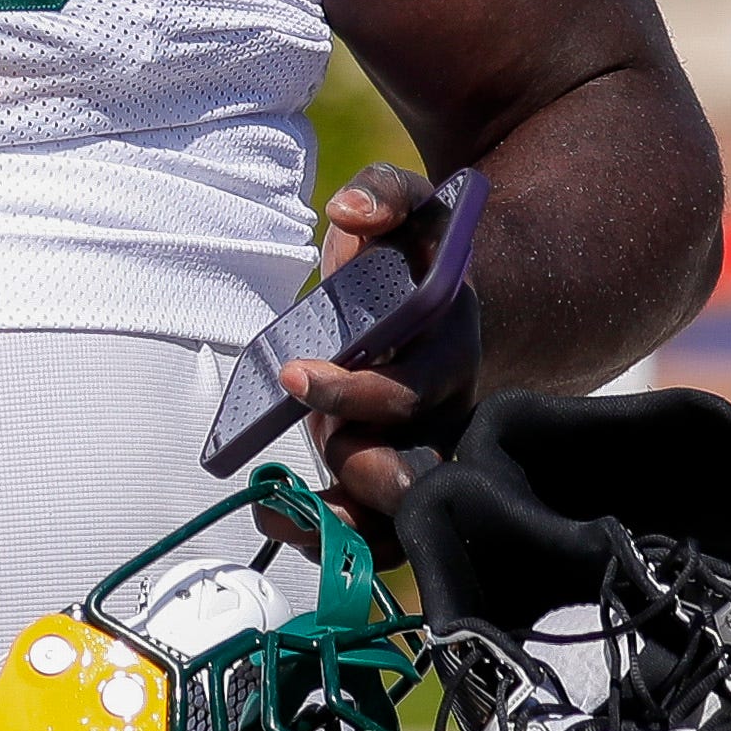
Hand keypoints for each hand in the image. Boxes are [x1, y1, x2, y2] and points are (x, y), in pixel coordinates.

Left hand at [291, 165, 476, 520]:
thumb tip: (352, 212)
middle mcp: (444, 409)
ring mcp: (422, 447)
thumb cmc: (411, 253)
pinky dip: (334, 534)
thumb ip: (384, 197)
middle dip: (371, 471)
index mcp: (448, 348)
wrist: (440, 293)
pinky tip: (283, 524)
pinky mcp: (392, 468)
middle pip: (419, 464)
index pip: (413, 388)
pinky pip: (377, 524)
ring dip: (348, 521)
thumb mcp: (409, 208)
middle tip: (323, 457)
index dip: (355, 392)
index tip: (292, 374)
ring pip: (401, 510)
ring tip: (286, 515)